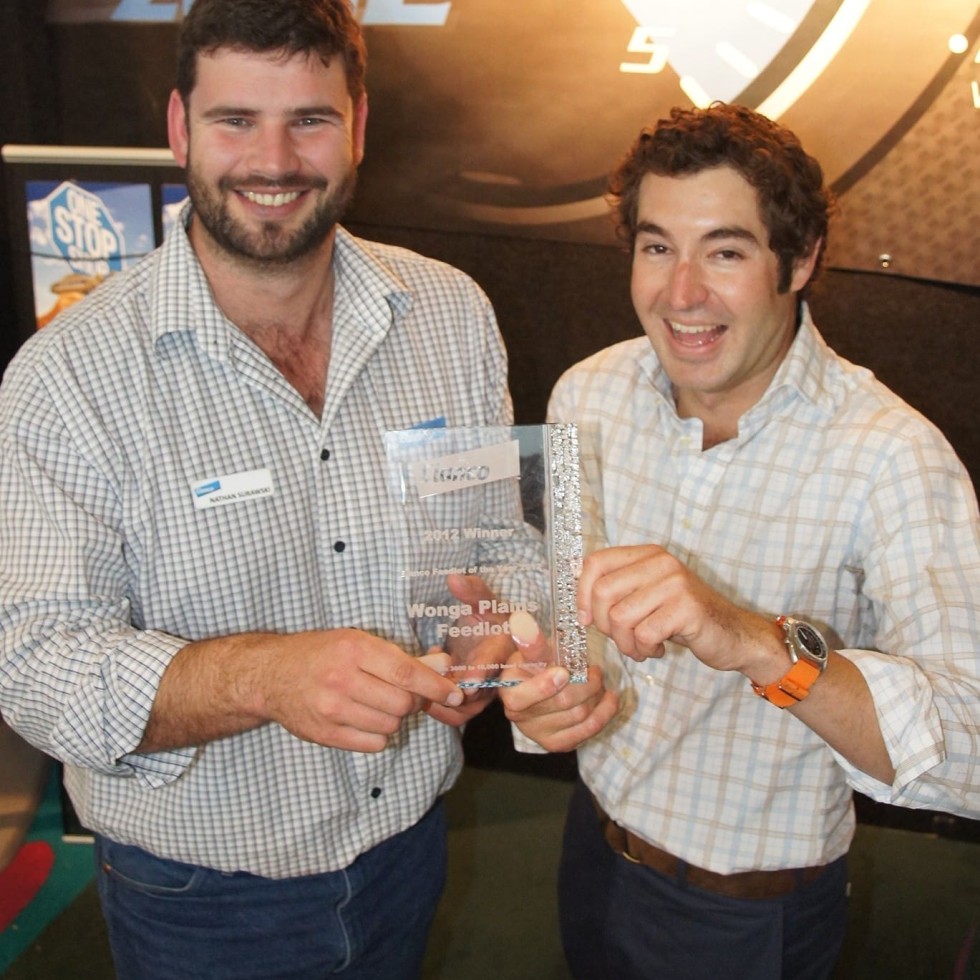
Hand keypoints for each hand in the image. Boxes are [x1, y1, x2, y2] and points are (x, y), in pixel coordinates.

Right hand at [262, 629, 464, 751]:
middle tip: (408, 695)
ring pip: (390, 725)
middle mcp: (341, 679)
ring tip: (381, 703)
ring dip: (395, 717)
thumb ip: (402, 657)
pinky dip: (378, 733)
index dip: (436, 686)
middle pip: (402, 703)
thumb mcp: (359, 642)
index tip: (456, 693)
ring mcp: (331, 709)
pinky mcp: (324, 734)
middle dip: (414, 702)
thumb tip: (445, 667)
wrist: (272, 675)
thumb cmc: (322, 653)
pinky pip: (373, 743)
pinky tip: (367, 718)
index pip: (406, 673)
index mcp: (353, 649)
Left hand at [421, 573, 510, 725]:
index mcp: (505, 646)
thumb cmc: (488, 617)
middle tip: (428, 687)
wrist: (490, 638)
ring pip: (465, 710)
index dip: (480, 672)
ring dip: (440, 703)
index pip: (495, 662)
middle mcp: (500, 674)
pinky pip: (455, 715)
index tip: (467, 682)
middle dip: (453, 695)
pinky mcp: (472, 704)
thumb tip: (454, 578)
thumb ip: (472, 591)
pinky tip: (423, 688)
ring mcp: (485, 693)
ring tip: (420, 685)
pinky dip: (437, 708)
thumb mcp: (484, 601)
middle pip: (479, 695)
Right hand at [498, 612, 617, 751]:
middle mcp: (519, 717)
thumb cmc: (534, 661)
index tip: (564, 672)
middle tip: (594, 669)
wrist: (537, 682)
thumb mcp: (530, 648)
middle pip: (562, 703)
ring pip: (579, 715)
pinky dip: (604, 712)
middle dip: (585, 683)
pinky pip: (588, 731)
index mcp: (509, 692)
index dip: (545, 686)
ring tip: (598, 680)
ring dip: (596, 695)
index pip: (522, 698)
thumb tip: (524, 622)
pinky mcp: (558, 743)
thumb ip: (530, 641)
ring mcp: (538, 734)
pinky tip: (609, 698)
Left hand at [577, 545, 781, 675]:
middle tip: (623, 638)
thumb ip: (619, 591)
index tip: (588, 618)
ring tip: (642, 647)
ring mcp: (674, 583)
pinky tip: (659, 650)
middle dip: (604, 625)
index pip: (595, 562)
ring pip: (620, 617)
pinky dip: (644, 650)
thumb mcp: (647, 596)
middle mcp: (660, 562)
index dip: (582, 593)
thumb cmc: (682, 618)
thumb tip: (579, 604)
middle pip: (603, 592)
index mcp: (647, 554)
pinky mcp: (686, 608)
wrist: (734, 634)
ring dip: (626, 643)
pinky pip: (643, 634)